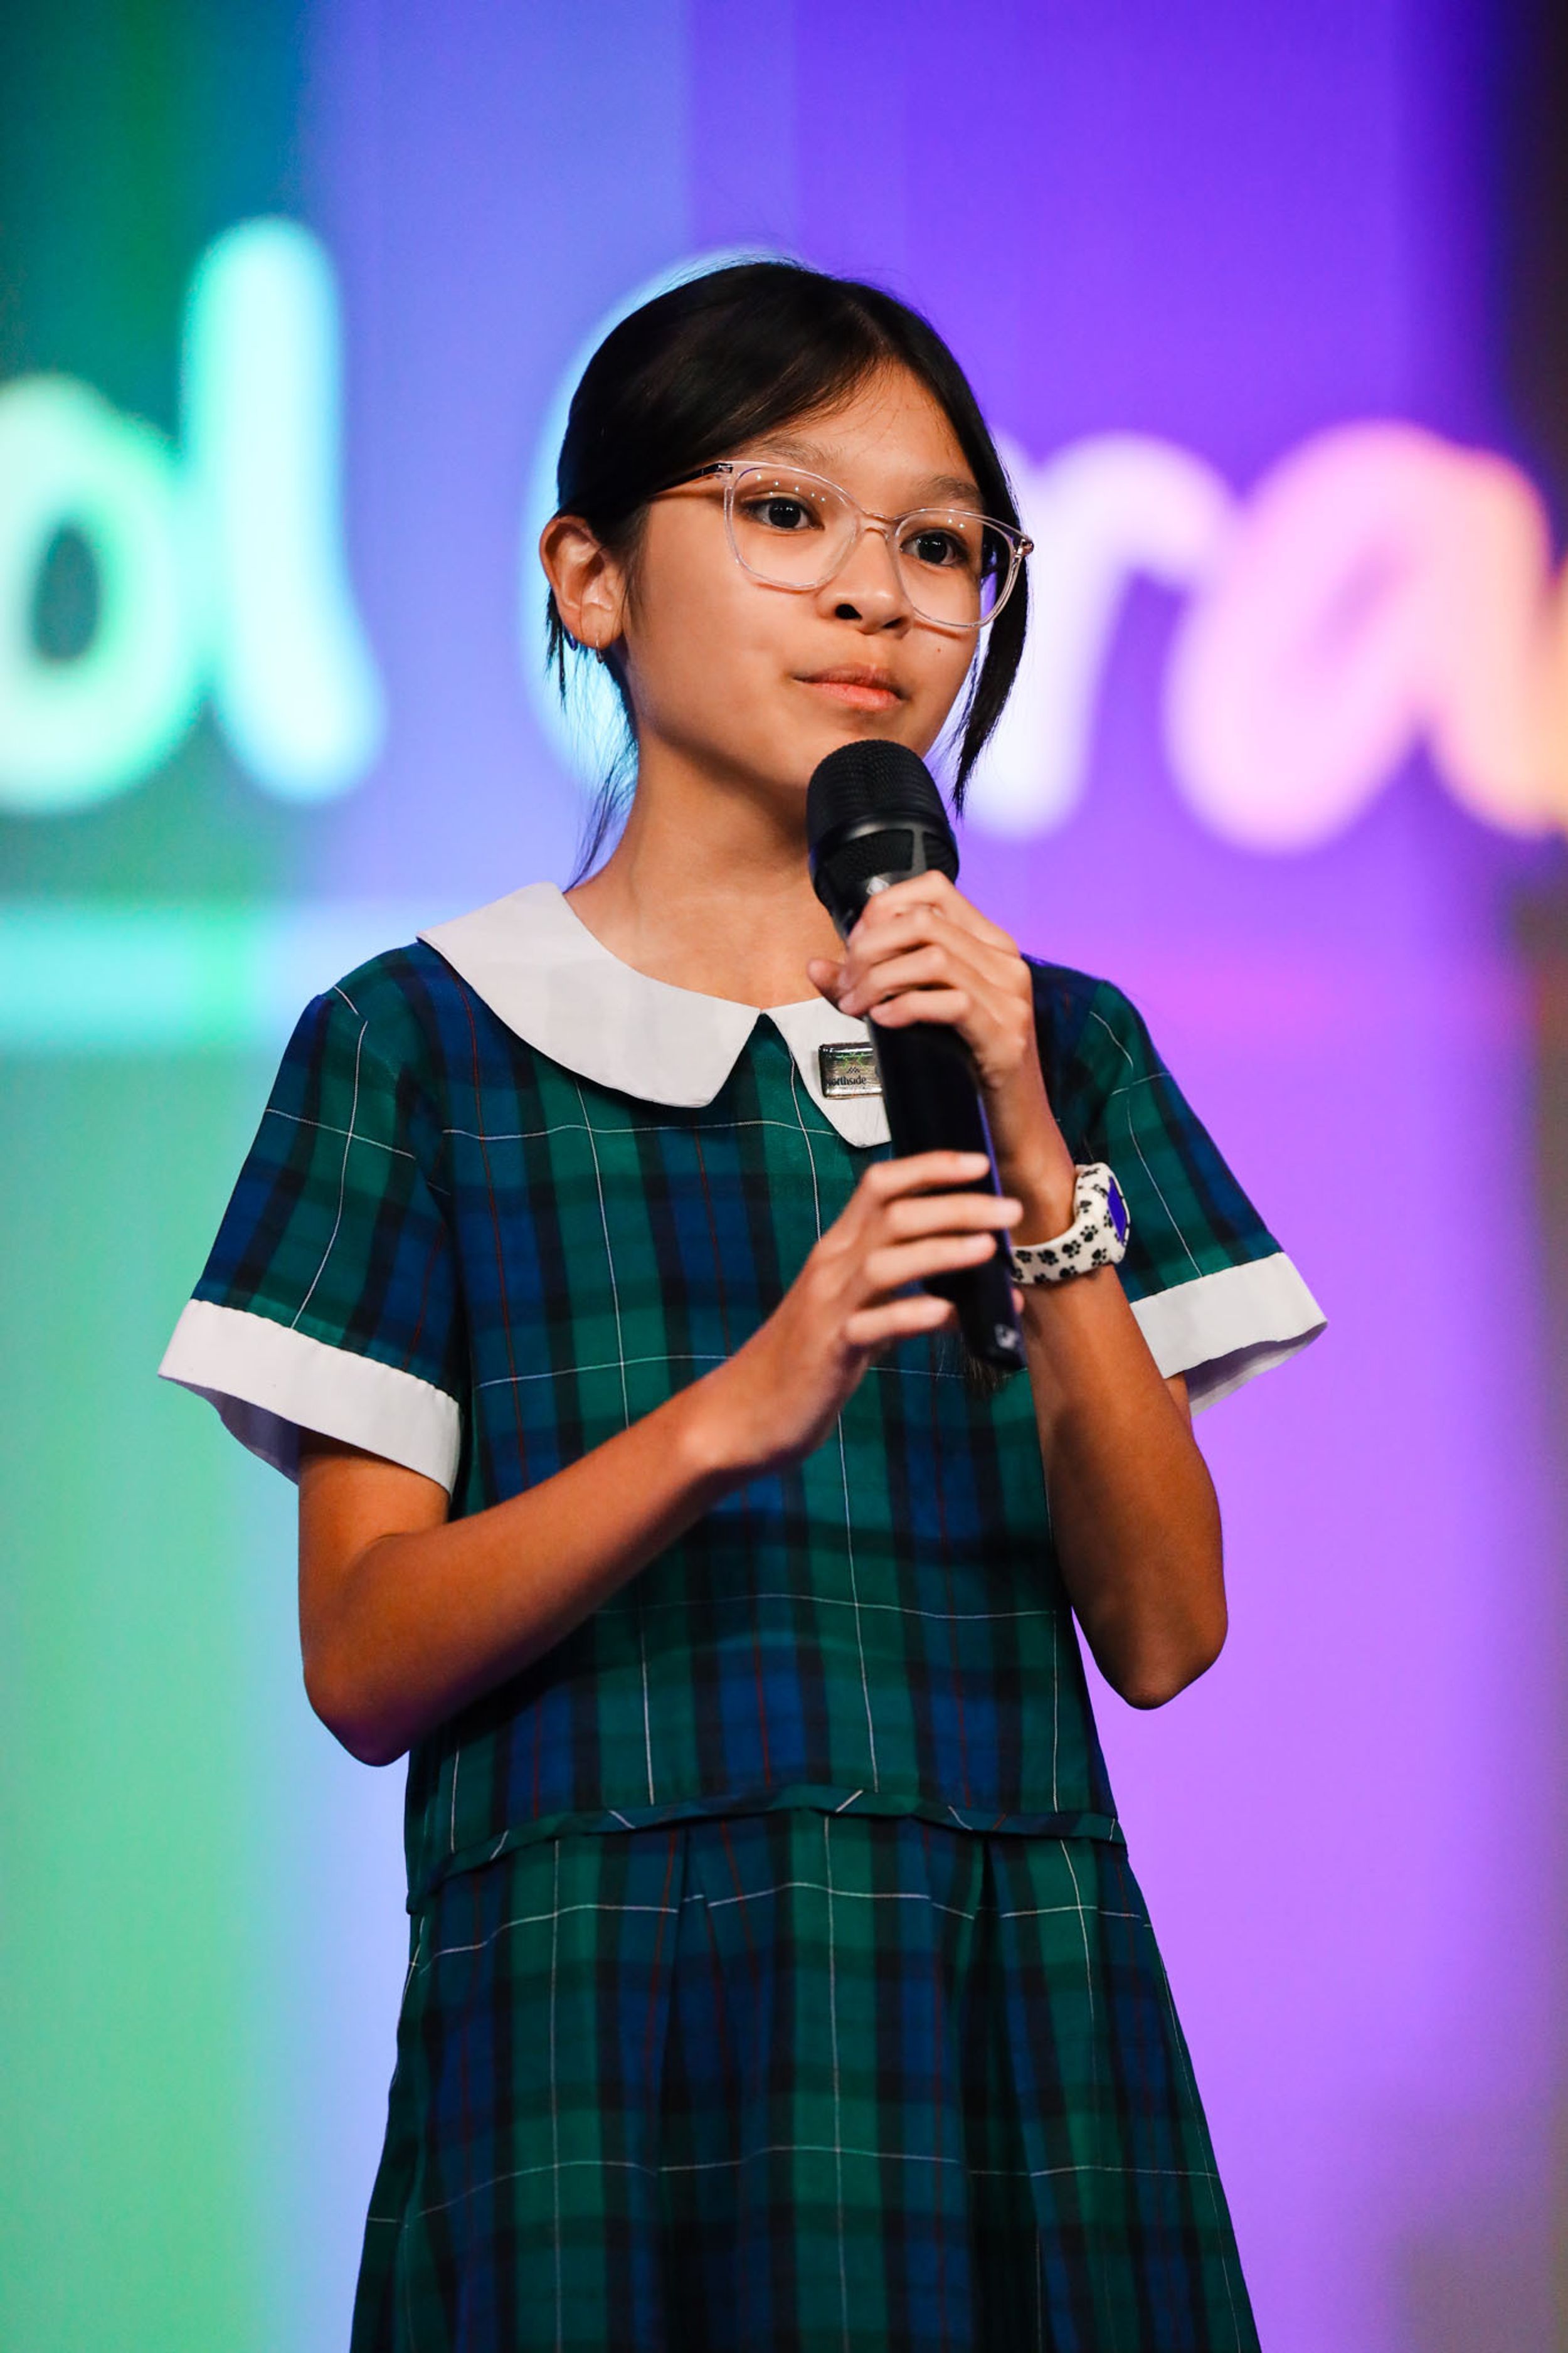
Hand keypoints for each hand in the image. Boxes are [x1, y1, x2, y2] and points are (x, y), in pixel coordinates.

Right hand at [699, 1150, 1019, 1473]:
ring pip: (886, 1261)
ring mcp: (828, 1307)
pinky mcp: (831, 1351)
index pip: (880, 1185)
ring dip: (942, 1250)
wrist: (746, 1413)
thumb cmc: (807, 1362)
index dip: (930, 1167)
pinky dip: (916, 1315)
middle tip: (1009, 1210)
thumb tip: (963, 1296)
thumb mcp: (854, 1315)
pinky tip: (951, 1316)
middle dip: (955, 1205)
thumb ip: (899, 1297)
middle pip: (894, 1215)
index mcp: (836, 1250)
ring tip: (989, 1249)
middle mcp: (830, 1267)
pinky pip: (876, 1325)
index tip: (979, 1163)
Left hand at [806, 874, 1076, 1236]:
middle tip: (844, 988)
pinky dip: (905, 1006)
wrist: (1011, 1129)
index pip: (932, 888)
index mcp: (987, 943)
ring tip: (854, 1008)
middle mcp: (1004, 960)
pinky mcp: (1005, 1034)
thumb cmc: (962, 1069)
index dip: (882, 909)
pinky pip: (949, 1002)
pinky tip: (882, 1022)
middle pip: (922, 921)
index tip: (854, 948)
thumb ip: (869, 986)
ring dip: (878, 980)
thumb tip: (815, 966)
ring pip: (931, 957)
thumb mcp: (916, 1016)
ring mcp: (1010, 996)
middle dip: (868, 949)